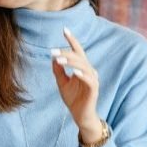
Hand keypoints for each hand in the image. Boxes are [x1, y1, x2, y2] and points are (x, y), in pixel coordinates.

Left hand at [51, 27, 102, 142]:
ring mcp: (92, 80)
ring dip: (71, 62)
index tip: (65, 29)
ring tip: (59, 60)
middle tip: (53, 52)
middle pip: (79, 57)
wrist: (79, 116)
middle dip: (66, 53)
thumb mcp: (62, 83)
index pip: (77, 51)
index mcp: (81, 68)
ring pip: (84, 66)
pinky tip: (74, 72)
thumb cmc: (73, 99)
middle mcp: (89, 71)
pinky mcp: (94, 90)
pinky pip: (90, 80)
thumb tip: (53, 58)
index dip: (72, 40)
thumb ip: (58, 71)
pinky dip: (82, 75)